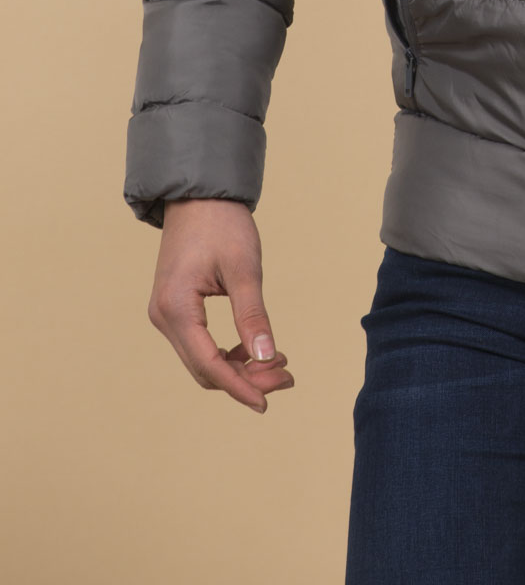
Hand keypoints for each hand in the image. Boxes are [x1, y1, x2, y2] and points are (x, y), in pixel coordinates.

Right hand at [147, 200, 294, 412]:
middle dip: (245, 378)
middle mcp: (163, 317)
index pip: (208, 364)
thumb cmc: (222, 224)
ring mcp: (166, 314)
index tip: (267, 402)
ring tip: (278, 363)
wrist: (199, 195)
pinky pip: (199, 344)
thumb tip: (266, 357)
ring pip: (202, 359)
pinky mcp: (175, 308)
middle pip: (204, 368)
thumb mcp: (243, 268)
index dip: (240, 387)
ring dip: (238, 367)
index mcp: (176, 308)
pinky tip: (256, 349)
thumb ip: (253, 315)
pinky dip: (227, 352)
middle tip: (287, 375)